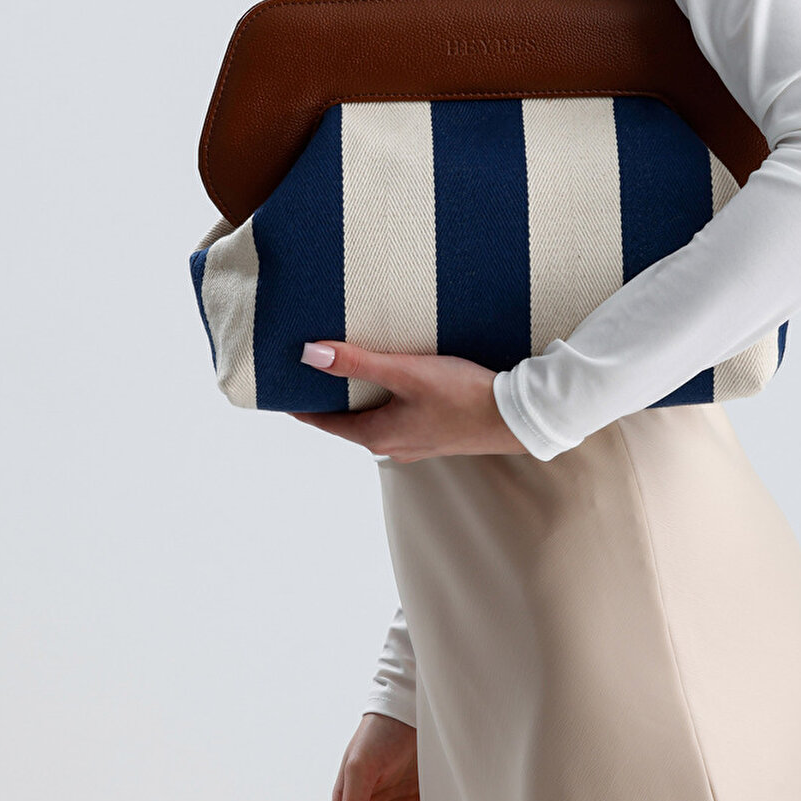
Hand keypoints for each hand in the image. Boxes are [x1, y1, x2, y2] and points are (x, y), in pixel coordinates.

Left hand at [289, 339, 530, 459]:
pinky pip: (399, 417)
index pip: (325, 422)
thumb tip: (310, 355)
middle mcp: (393, 445)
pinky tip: (398, 382)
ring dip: (361, 398)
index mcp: (378, 436)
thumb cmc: (462, 395)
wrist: (518, 417)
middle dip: (332, 398)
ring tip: (352, 370)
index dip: (302, 406)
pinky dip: (387, 400)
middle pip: (349, 421)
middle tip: (314, 371)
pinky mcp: (436, 433)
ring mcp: (416, 442)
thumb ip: (358, 363)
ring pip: (376, 419)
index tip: (282, 389)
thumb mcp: (406, 372)